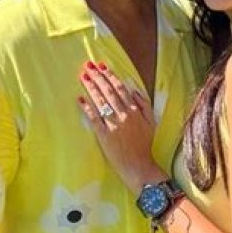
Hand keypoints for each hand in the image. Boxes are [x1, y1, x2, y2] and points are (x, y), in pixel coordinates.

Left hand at [78, 62, 165, 191]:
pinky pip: (94, 118)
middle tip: (88, 66)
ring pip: (101, 102)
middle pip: (108, 91)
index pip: (121, 88)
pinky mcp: (104, 135)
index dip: (110, 76)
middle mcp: (124, 115)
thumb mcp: (151, 122)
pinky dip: (86, 108)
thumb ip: (144, 105)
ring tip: (83, 76)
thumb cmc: (145, 145)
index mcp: (135, 111)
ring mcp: (113, 124)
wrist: (139, 166)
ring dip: (91, 87)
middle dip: (97, 77)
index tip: (102, 66)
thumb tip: (133, 90)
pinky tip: (80, 99)